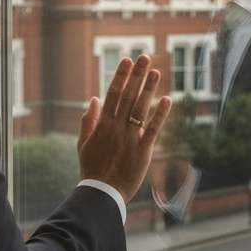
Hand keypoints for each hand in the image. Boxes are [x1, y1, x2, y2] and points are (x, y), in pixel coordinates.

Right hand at [77, 55, 173, 202]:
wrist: (102, 193)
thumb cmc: (92, 169)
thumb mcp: (83, 144)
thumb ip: (88, 120)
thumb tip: (94, 99)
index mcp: (103, 125)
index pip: (113, 94)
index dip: (121, 76)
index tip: (127, 61)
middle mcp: (117, 128)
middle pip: (128, 96)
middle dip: (137, 76)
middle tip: (144, 57)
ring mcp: (130, 138)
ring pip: (140, 108)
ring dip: (149, 89)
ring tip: (156, 71)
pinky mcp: (143, 150)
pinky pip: (153, 129)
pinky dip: (160, 114)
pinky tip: (167, 100)